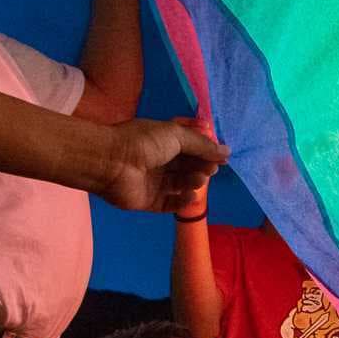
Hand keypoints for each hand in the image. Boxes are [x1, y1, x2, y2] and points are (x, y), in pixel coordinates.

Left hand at [98, 118, 228, 211]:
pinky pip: (171, 202)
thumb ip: (203, 145)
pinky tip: (191, 195)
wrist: (112, 162)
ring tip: (199, 179)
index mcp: (163, 141)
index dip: (206, 150)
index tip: (222, 155)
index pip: (190, 145)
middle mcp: (159, 160)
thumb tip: (226, 151)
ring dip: (194, 181)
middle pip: (188, 165)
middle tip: (212, 168)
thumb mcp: (176, 135)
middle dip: (202, 166)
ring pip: (182, 183)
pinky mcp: (150, 201)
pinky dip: (183, 200)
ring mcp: (154, 182)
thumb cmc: (143, 142)